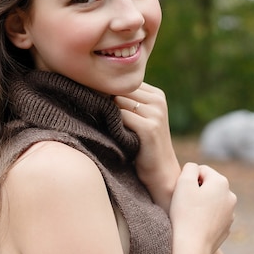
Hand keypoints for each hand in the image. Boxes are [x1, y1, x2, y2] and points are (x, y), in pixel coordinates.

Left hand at [114, 83, 179, 211]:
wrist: (159, 170)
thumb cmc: (141, 142)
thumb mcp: (138, 116)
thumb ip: (124, 99)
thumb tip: (94, 85)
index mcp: (156, 94)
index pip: (123, 83)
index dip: (110, 93)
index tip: (104, 106)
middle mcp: (158, 100)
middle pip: (119, 90)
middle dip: (109, 102)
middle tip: (109, 120)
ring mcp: (156, 113)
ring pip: (118, 101)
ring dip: (111, 114)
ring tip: (115, 129)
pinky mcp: (150, 127)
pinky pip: (121, 116)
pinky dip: (115, 125)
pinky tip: (119, 136)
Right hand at [170, 163, 236, 253]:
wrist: (192, 245)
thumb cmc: (185, 212)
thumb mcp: (183, 182)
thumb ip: (190, 167)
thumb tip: (195, 168)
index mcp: (221, 182)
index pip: (201, 170)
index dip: (188, 179)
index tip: (182, 191)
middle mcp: (230, 196)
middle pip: (207, 184)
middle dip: (196, 190)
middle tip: (185, 202)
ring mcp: (230, 213)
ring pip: (210, 200)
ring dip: (200, 203)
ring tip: (189, 214)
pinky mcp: (226, 227)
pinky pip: (212, 215)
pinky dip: (204, 216)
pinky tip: (195, 224)